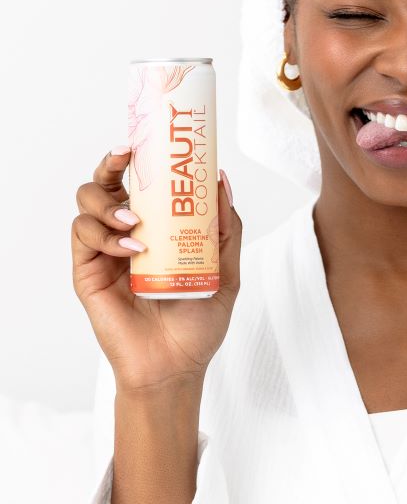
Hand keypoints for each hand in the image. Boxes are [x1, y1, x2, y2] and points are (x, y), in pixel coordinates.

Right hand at [71, 148, 241, 393]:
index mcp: (154, 228)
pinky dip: (106, 235)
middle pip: (103, 182)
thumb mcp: (225, 270)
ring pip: (87, 202)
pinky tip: (132, 248)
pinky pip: (83, 236)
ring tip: (136, 222)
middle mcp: (124, 234)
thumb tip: (221, 179)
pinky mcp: (87, 272)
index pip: (137, 181)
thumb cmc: (198, 323)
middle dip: (109, 161)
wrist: (176, 366)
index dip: (136, 155)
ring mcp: (103, 252)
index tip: (146, 138)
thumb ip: (226, 228)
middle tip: (126, 155)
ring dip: (109, 203)